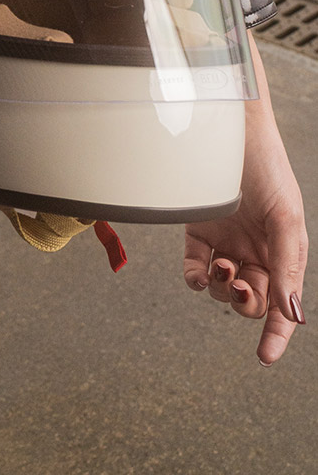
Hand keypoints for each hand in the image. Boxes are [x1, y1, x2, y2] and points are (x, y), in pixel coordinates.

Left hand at [184, 36, 307, 363]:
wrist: (229, 129)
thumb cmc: (266, 168)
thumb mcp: (286, 218)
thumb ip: (286, 267)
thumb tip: (291, 314)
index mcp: (282, 253)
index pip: (281, 304)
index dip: (276, 334)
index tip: (264, 357)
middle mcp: (254, 251)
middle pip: (250, 300)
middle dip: (245, 303)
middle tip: (237, 286)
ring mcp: (226, 241)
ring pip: (221, 288)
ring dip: (220, 288)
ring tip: (222, 268)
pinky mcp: (198, 229)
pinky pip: (194, 267)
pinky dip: (194, 277)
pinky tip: (198, 272)